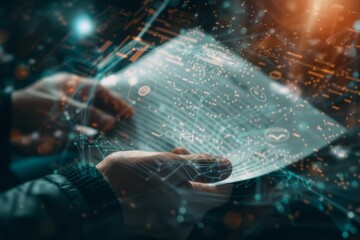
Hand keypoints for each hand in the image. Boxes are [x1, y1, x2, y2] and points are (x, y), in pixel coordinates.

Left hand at [11, 73, 132, 153]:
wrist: (9, 118)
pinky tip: (93, 135)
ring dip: (101, 120)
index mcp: (72, 83)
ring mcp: (65, 104)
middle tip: (125, 121)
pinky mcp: (60, 118)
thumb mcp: (64, 109)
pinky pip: (79, 122)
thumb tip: (112, 123)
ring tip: (113, 129)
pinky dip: (88, 128)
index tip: (129, 113)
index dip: (116, 101)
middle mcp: (70, 92)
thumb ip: (89, 115)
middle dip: (111, 110)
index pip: (100, 90)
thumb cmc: (35, 107)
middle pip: (97, 100)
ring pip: (90, 112)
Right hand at [97, 148, 232, 239]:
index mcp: (190, 209)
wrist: (93, 197)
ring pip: (185, 197)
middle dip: (193, 170)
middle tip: (177, 152)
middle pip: (201, 192)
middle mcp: (183, 223)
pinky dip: (168, 189)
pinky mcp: (154, 226)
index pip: (222, 191)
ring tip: (162, 161)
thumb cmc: (128, 179)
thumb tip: (228, 165)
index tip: (205, 158)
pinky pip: (171, 205)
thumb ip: (200, 165)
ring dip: (180, 177)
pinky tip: (155, 177)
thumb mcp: (167, 163)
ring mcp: (168, 227)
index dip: (218, 172)